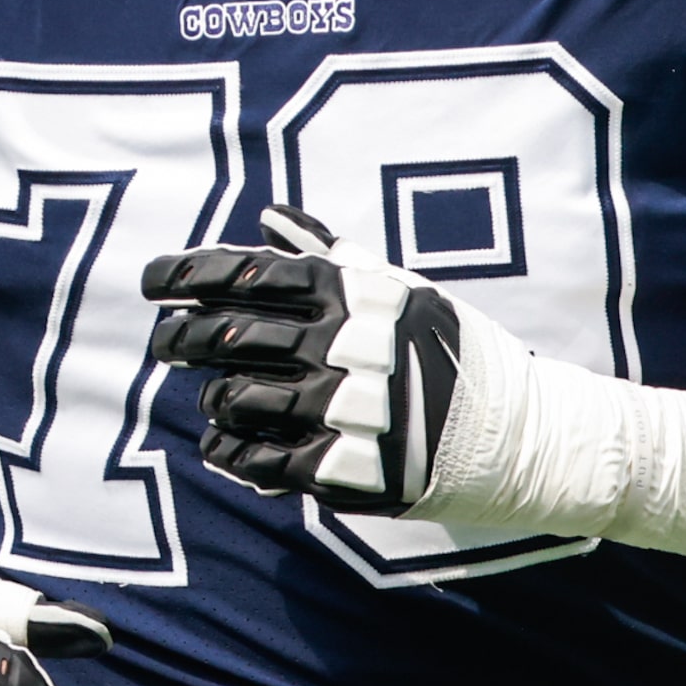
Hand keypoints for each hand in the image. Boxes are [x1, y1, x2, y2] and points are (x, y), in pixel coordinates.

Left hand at [142, 207, 685, 558]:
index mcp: (366, 295)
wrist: (533, 435)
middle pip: (237, 336)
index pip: (259, 272)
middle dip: (185, 338)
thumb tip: (271, 215)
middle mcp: (356, 345)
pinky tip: (225, 449)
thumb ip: (332, 257)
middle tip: (163, 344)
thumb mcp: (405, 292)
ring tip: (212, 400)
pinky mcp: (361, 470)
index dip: (194, 275)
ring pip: (245, 401)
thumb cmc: (461, 356)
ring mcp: (358, 410)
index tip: (152, 282)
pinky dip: (237, 456)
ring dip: (216, 400)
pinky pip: (272, 464)